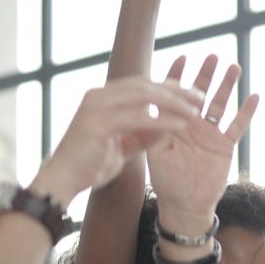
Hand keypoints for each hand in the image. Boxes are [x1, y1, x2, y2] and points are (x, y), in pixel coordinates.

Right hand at [35, 77, 204, 205]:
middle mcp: (99, 95)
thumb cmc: (91, 164)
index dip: (169, 87)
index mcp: (104, 97)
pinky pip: (138, 117)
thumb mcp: (123, 146)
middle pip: (145, 84)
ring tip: (195, 111)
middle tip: (200, 97)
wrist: (64, 179)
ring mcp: (97, 106)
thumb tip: (168, 127)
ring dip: (172, 102)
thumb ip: (143, 135)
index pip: (142, 84)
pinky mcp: (99, 122)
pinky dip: (161, 120)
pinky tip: (180, 126)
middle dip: (175, 89)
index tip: (192, 94)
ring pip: (143, 95)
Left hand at [146, 55, 258, 226]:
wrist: (186, 205)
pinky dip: (246, 112)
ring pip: (220, 104)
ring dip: (227, 86)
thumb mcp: (155, 153)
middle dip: (205, 74)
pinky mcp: (225, 146)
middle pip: (200, 93)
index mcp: (172, 123)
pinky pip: (237, 126)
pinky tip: (254, 96)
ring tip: (234, 67)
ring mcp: (210, 134)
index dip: (178, 75)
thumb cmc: (166, 181)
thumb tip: (152, 104)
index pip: (174, 94)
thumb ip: (155, 128)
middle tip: (212, 56)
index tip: (183, 56)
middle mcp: (192, 124)